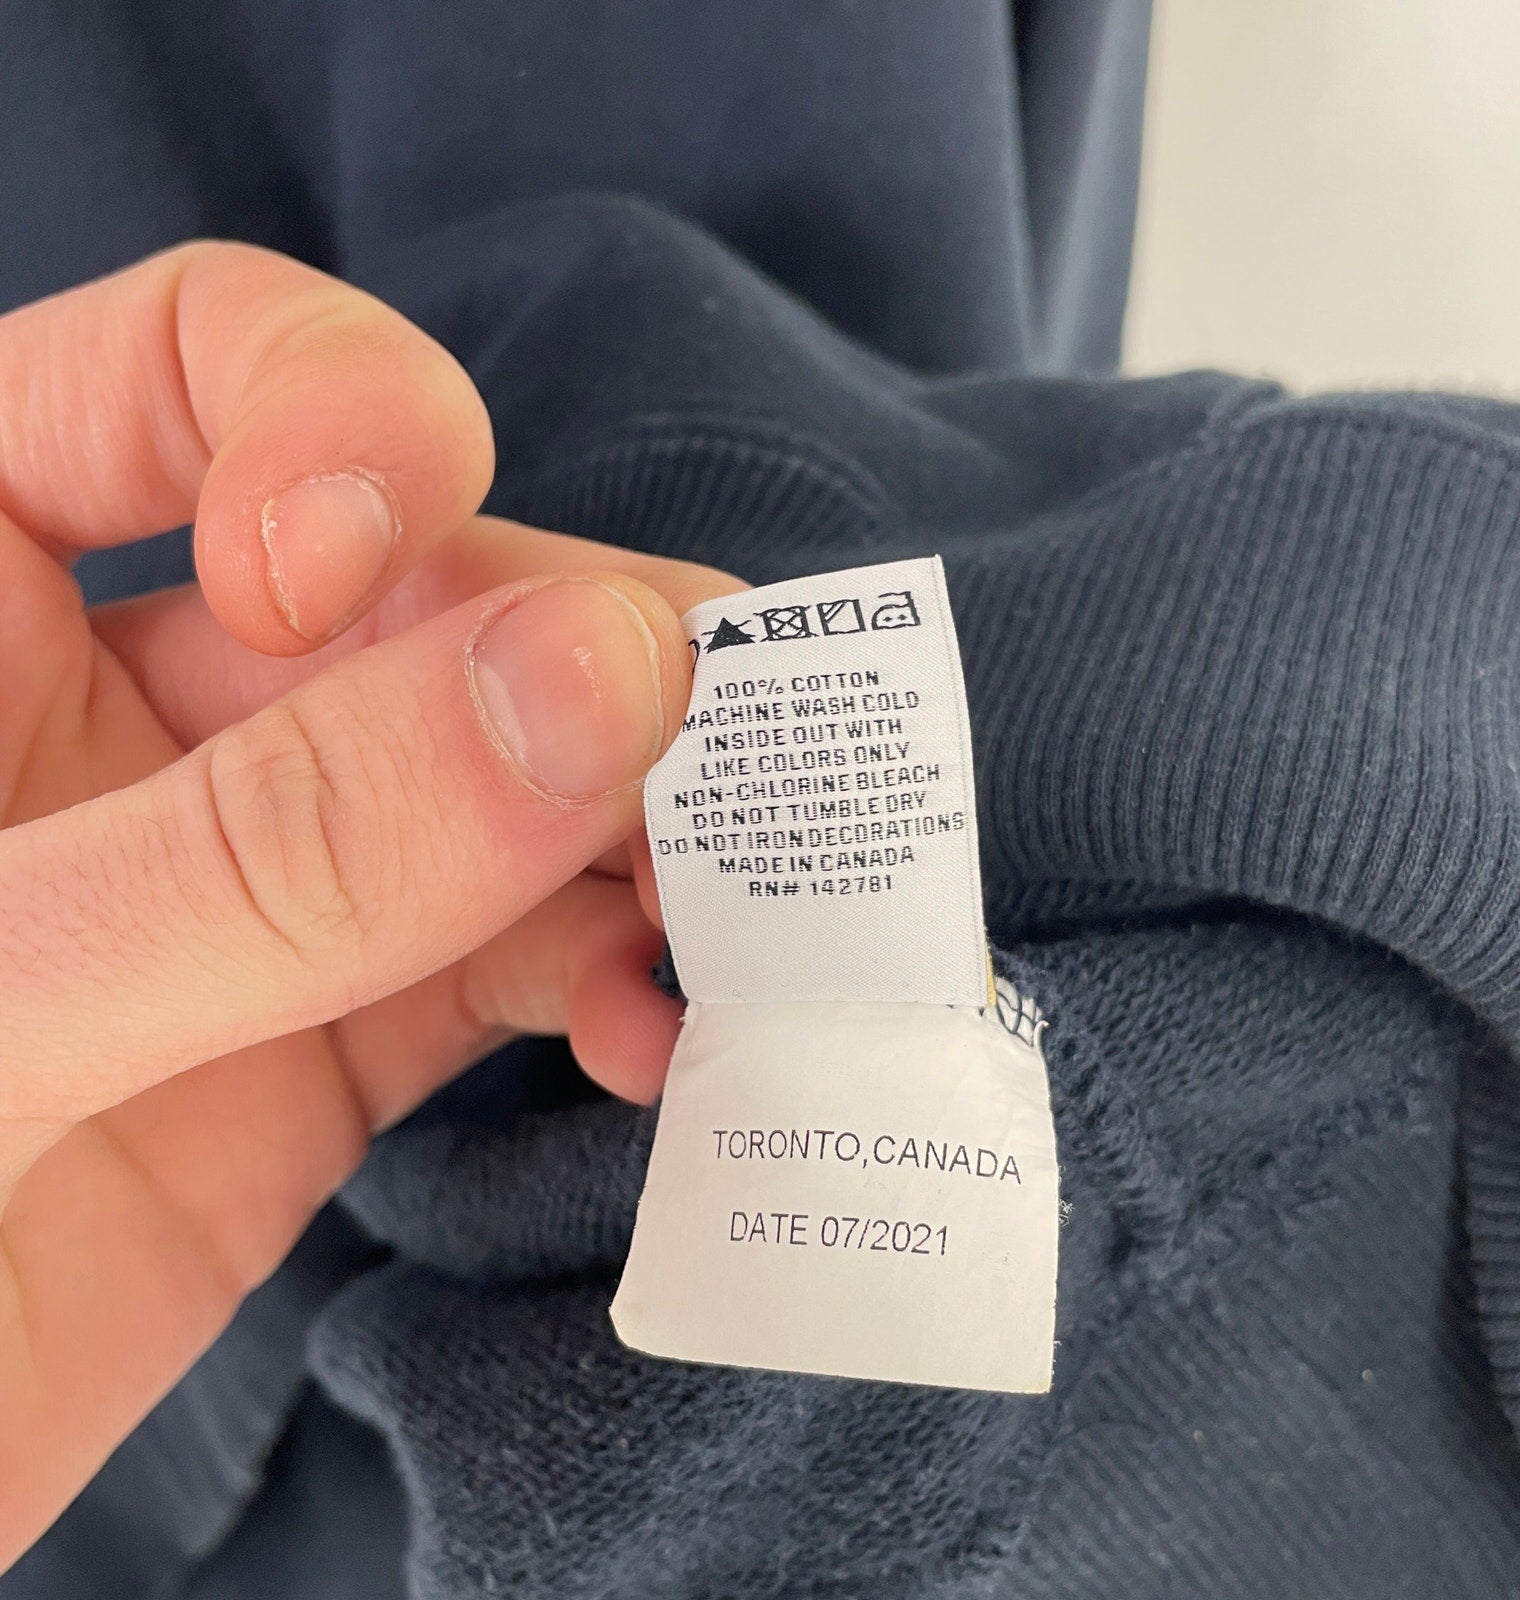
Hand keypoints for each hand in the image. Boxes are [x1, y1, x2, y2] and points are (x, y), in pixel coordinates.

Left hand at [0, 242, 737, 1565]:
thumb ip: (281, 846)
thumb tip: (605, 673)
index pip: (198, 367)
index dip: (339, 424)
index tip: (352, 585)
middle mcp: (127, 704)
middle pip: (432, 588)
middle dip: (591, 667)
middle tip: (728, 763)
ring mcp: (246, 874)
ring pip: (510, 776)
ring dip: (642, 835)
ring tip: (728, 924)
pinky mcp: (325, 1039)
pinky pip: (513, 957)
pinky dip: (607, 979)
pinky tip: (650, 1033)